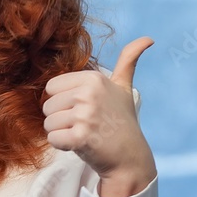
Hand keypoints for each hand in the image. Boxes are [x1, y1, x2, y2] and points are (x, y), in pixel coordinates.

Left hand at [42, 37, 156, 196]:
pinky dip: (63, 146)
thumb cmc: (122, 120)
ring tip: (84, 134)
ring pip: (48, 123)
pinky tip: (81, 145)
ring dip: (61, 133)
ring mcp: (85, 115)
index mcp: (93, 78)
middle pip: (47, 106)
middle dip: (61, 118)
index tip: (84, 108)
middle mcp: (88, 94)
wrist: (130, 158)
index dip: (63, 101)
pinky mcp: (80, 137)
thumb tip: (148, 38)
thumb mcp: (124, 87)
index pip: (52, 87)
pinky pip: (53, 139)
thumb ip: (128, 60)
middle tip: (85, 124)